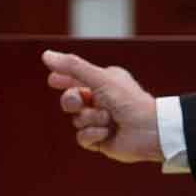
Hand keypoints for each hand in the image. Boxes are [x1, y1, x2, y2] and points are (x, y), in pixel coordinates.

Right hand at [41, 49, 162, 163]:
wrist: (149, 130)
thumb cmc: (129, 100)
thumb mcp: (100, 79)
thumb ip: (73, 67)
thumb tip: (46, 55)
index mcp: (103, 82)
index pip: (76, 79)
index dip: (63, 80)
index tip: (52, 80)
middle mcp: (101, 100)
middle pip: (70, 100)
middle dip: (72, 101)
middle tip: (80, 102)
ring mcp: (99, 121)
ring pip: (76, 120)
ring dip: (92, 119)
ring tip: (109, 119)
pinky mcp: (100, 140)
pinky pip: (82, 137)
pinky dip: (94, 134)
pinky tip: (108, 133)